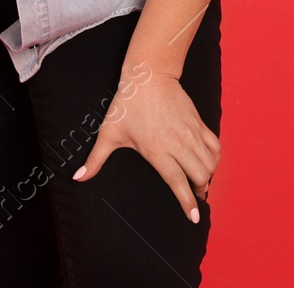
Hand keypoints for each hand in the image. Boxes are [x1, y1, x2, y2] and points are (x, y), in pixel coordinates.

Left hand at [71, 68, 220, 222]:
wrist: (148, 76)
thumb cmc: (127, 105)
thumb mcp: (109, 133)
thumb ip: (96, 159)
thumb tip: (78, 178)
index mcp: (157, 151)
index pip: (178, 183)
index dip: (187, 202)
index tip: (194, 217)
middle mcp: (178, 144)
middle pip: (200, 176)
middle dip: (200, 191)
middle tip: (196, 196)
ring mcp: (190, 133)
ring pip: (210, 163)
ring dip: (208, 176)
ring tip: (201, 182)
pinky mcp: (198, 123)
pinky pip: (215, 145)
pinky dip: (215, 158)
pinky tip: (209, 163)